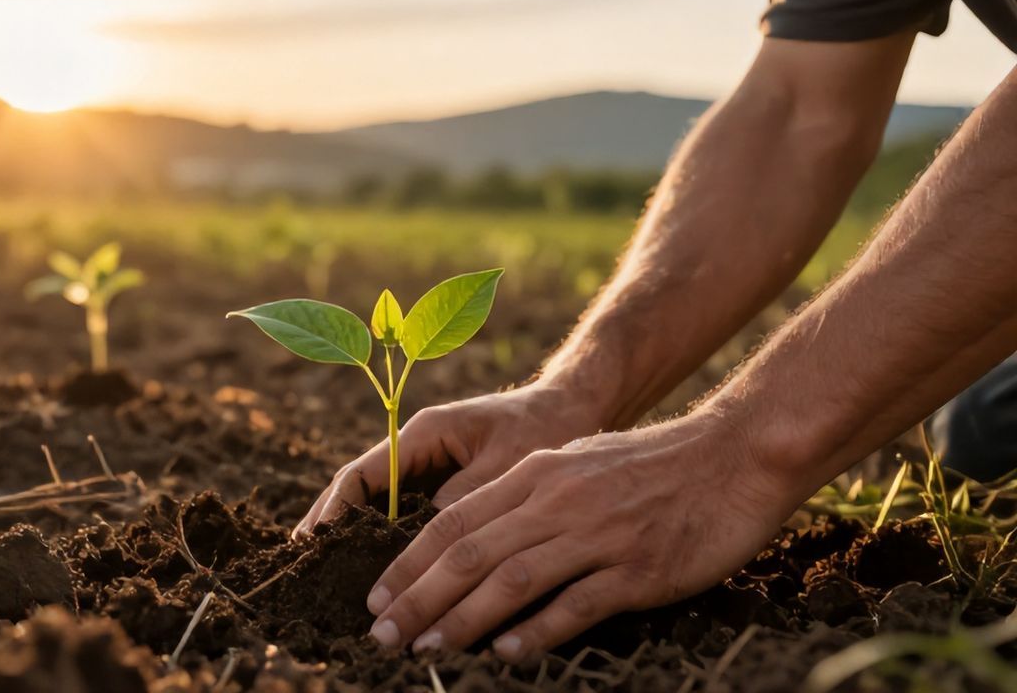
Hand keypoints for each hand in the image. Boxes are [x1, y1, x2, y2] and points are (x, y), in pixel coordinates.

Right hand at [293, 380, 605, 536]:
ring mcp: (427, 462)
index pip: (361, 473)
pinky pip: (402, 508)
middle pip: (358, 487)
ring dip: (352, 531)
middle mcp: (417, 446)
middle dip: (330, 523)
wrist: (575, 408)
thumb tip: (421, 543)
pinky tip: (374, 564)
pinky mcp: (442, 479)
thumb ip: (461, 500)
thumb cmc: (544, 430)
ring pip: (376, 500)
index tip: (314, 543)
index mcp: (424, 432)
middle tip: (302, 562)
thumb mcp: (504, 467)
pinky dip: (383, 533)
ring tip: (325, 570)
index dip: (334, 510)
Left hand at [363, 408, 802, 662]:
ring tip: (425, 648)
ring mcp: (597, 535)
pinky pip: (575, 603)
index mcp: (537, 474)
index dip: (409, 563)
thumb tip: (480, 535)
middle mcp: (557, 501)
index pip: (453, 521)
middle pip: (469, 554)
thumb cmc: (652, 464)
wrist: (732, 456)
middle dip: (418, 597)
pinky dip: (535, 630)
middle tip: (382, 634)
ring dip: (461, 619)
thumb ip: (528, 496)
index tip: (377, 597)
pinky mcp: (636, 569)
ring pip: (511, 580)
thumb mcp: (577, 463)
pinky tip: (505, 654)